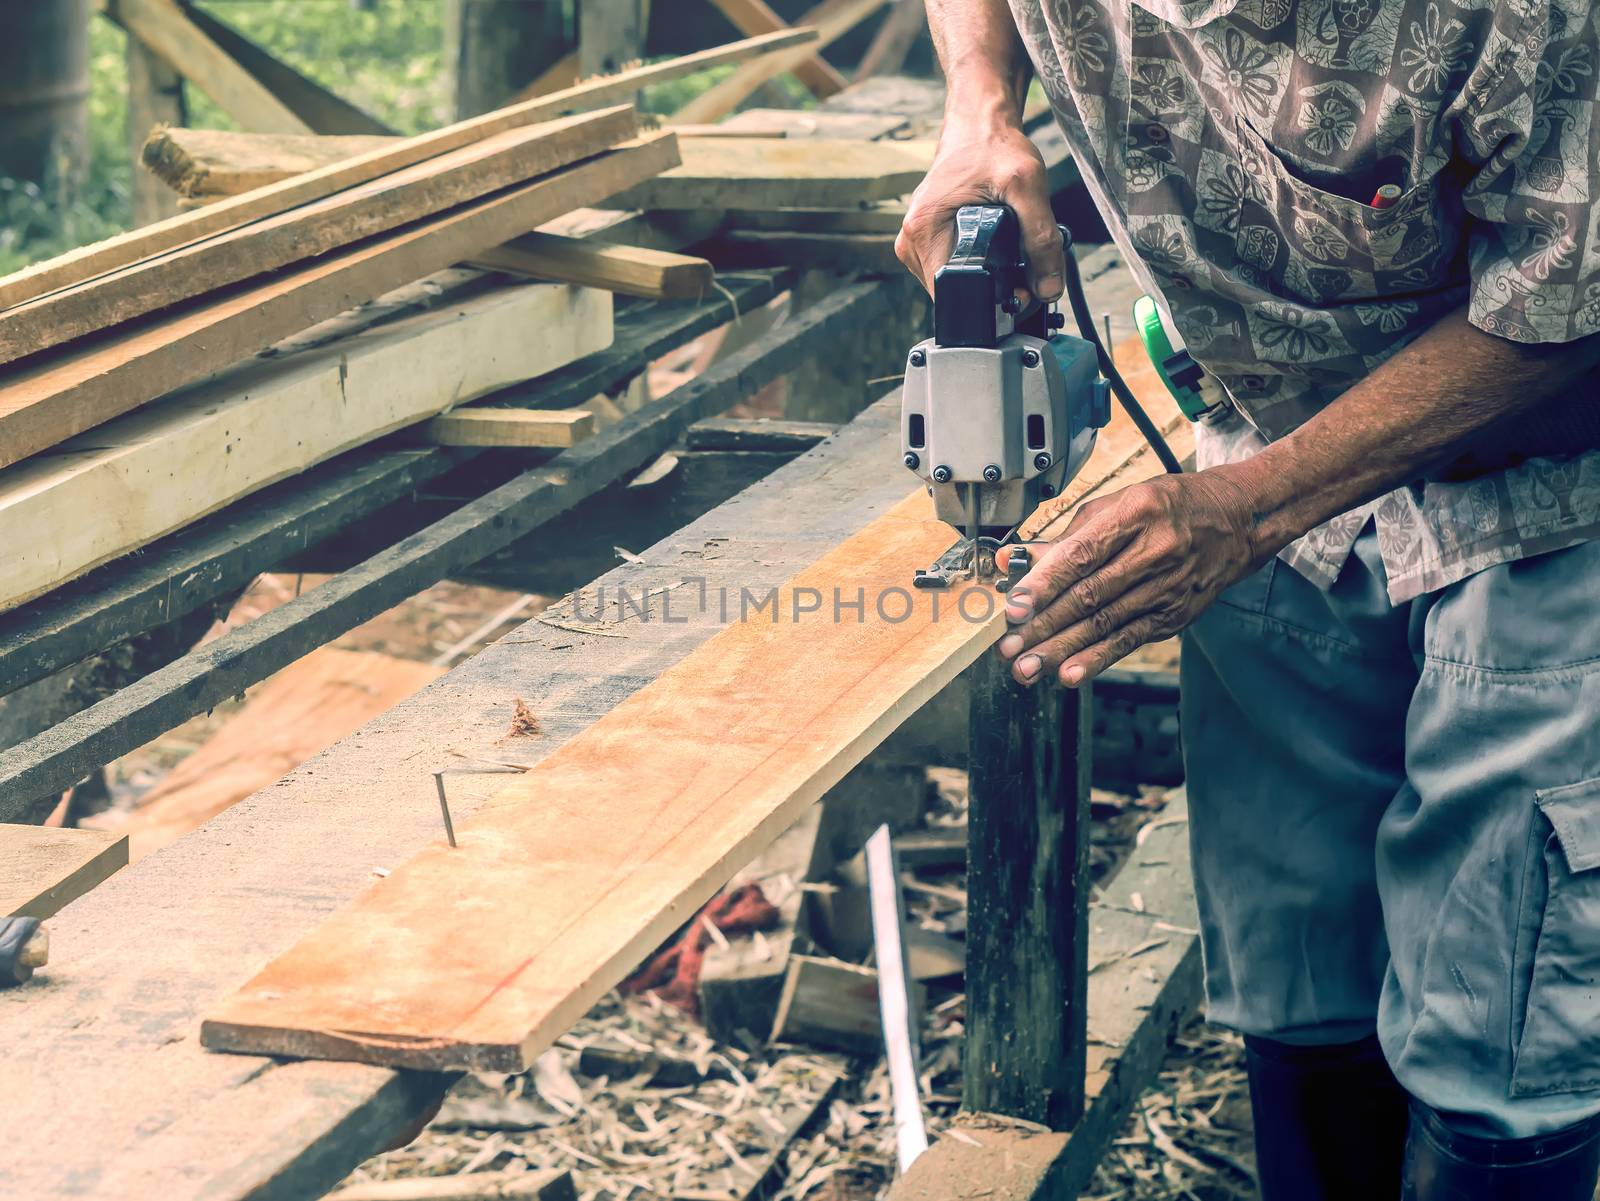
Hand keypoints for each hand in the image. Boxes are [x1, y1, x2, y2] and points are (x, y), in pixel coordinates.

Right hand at [895, 116, 1065, 303]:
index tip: (1020, 292)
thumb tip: (1049, 288)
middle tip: (1024, 273)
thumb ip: (1042, 238)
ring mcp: (916, 242)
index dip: (989, 304)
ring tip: (1010, 255)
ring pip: (954, 284)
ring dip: (985, 281)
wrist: (979, 124)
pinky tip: (994, 249)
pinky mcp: (926, 240)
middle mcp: (911, 241)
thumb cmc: (994, 147)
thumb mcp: (1027, 187)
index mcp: (922, 231)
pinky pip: (951, 269)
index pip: (952, 296)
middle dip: (991, 292)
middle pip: (953, 294)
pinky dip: (977, 267)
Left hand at [994, 467, 1266, 685]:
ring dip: (1062, 649)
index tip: (1016, 605)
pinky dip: (1097, 659)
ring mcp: (1167, 587)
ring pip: (1106, 623)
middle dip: (1044, 625)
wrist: (1235, 523)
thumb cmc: (1168, 508)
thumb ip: (1065, 537)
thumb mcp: (1118, 504)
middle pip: (1091, 594)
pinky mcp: (1174, 615)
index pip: (1084, 554)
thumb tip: (1014, 560)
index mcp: (1137, 514)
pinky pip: (1129, 640)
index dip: (1046, 583)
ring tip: (1028, 667)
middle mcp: (1155, 551)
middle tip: (1009, 647)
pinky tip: (1070, 674)